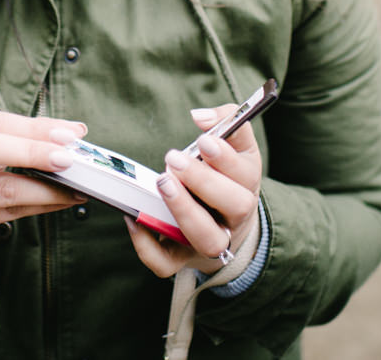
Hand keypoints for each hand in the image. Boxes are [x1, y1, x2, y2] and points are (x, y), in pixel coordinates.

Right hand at [0, 110, 87, 250]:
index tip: (69, 133)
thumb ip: (17, 133)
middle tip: (67, 158)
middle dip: (30, 152)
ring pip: (2, 190)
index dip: (31, 127)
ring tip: (76, 186)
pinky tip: (63, 200)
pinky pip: (9, 213)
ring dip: (45, 189)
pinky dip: (40, 205)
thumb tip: (71, 131)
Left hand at [124, 102, 262, 276]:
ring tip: (163, 183)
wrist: (228, 227)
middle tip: (174, 159)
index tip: (202, 140)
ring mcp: (210, 241)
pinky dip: (148, 247)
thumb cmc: (225, 176)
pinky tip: (134, 219)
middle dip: (203, 181)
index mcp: (247, 183)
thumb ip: (226, 121)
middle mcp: (234, 216)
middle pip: (234, 205)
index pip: (245, 172)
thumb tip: (201, 117)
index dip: (225, 156)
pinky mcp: (183, 258)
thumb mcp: (235, 145)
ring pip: (207, 238)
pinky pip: (167, 263)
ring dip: (184, 211)